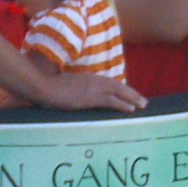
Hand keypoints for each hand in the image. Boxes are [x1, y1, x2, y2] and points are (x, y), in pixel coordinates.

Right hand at [28, 66, 142, 113]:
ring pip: (118, 91)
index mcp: (88, 78)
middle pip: (118, 86)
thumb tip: (80, 96)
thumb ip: (76, 89)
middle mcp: (93, 80)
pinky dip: (122, 104)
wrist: (44, 87)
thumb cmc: (51, 88)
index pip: (110, 83)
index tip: (131, 96)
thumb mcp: (67, 86)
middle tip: (144, 102)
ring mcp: (92, 88)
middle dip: (132, 93)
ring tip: (142, 105)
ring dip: (132, 98)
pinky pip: (110, 101)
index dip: (122, 90)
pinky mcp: (90, 97)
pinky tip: (131, 108)